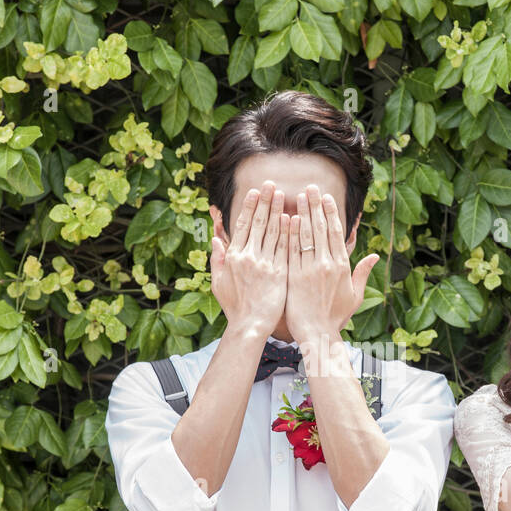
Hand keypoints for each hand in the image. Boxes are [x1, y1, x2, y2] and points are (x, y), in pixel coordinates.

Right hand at [210, 182, 288, 334]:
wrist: (250, 326)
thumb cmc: (235, 307)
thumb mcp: (219, 283)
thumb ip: (217, 260)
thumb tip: (216, 240)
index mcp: (234, 257)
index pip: (244, 225)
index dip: (250, 207)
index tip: (256, 192)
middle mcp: (249, 256)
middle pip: (259, 223)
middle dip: (265, 201)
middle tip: (271, 184)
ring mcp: (265, 263)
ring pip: (274, 232)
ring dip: (279, 210)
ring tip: (285, 194)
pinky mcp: (280, 272)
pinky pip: (286, 247)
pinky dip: (290, 232)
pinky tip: (295, 218)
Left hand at [283, 184, 378, 341]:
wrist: (316, 333)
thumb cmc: (335, 317)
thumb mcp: (355, 295)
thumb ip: (363, 273)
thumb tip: (375, 255)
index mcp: (342, 266)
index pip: (336, 233)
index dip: (331, 212)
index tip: (326, 197)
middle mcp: (326, 264)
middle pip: (321, 228)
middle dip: (315, 205)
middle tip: (310, 187)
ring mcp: (309, 269)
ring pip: (306, 235)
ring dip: (302, 213)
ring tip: (298, 196)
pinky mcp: (293, 276)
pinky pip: (291, 250)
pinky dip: (289, 233)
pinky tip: (286, 218)